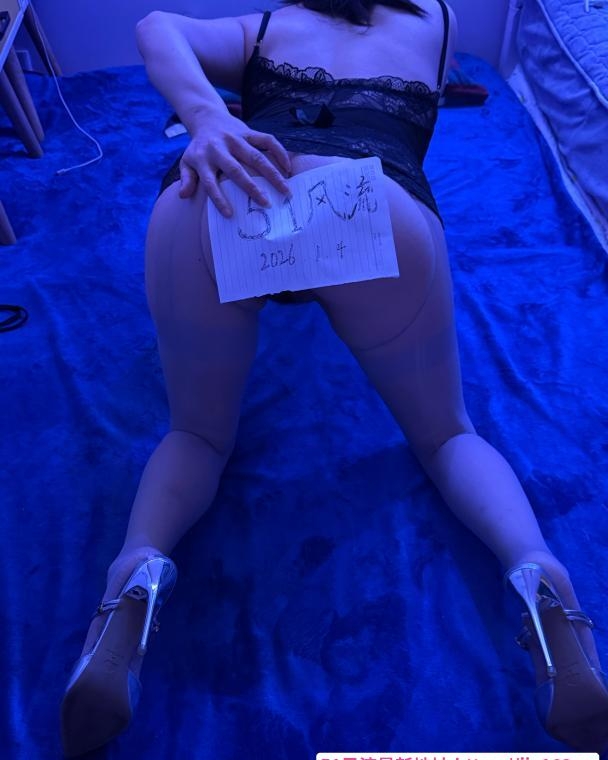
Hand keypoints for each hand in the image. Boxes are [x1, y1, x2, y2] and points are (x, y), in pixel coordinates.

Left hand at [177, 111, 291, 216]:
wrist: (206, 118)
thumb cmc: (199, 149)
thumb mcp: (186, 162)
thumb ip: (186, 179)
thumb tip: (183, 196)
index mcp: (204, 159)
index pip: (210, 183)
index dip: (219, 199)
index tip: (230, 215)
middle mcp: (220, 148)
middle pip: (237, 170)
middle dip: (252, 187)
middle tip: (266, 204)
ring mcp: (236, 139)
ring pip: (257, 156)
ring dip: (273, 174)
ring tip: (286, 190)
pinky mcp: (248, 132)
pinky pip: (267, 140)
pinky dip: (279, 153)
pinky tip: (288, 168)